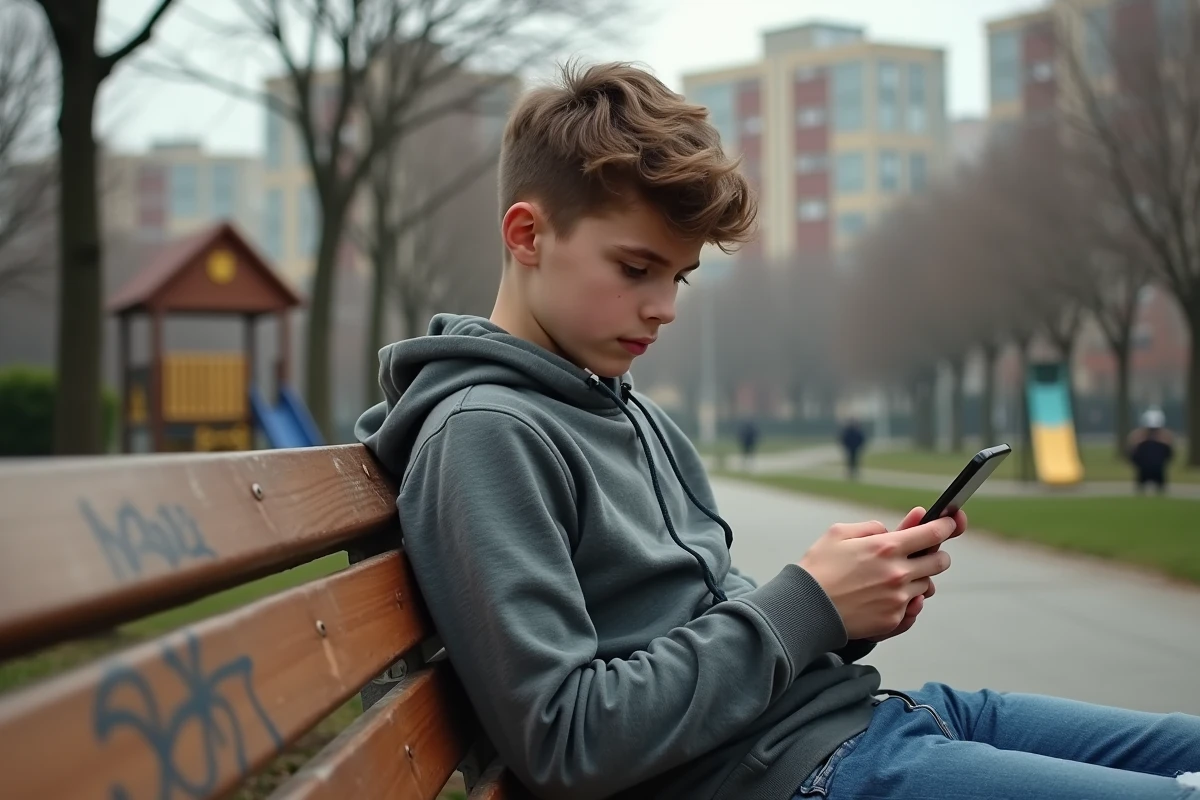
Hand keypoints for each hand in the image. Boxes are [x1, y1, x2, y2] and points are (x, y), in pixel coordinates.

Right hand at [797, 509, 963, 640]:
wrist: (806, 608)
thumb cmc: (819, 568)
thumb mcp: (838, 533)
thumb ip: (871, 527)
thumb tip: (890, 530)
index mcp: (886, 547)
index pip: (933, 534)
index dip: (946, 525)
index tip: (950, 523)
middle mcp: (898, 573)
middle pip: (940, 562)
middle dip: (936, 554)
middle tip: (924, 553)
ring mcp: (898, 599)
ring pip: (927, 585)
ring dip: (917, 579)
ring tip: (894, 578)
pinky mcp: (893, 619)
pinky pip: (912, 607)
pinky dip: (904, 600)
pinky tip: (884, 597)